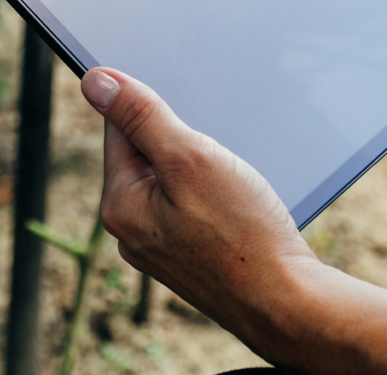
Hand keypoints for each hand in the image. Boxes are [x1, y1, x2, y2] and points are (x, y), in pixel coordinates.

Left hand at [82, 68, 386, 374]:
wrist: (292, 305)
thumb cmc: (244, 234)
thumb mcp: (189, 157)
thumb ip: (140, 116)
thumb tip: (94, 81)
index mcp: (119, 205)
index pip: (118, 129)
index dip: (150, 107)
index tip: (179, 102)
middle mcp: (130, 231)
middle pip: (144, 155)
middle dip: (178, 140)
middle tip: (215, 149)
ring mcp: (159, 248)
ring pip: (170, 180)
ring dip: (197, 166)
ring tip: (231, 178)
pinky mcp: (188, 257)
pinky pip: (189, 206)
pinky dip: (209, 193)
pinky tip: (236, 200)